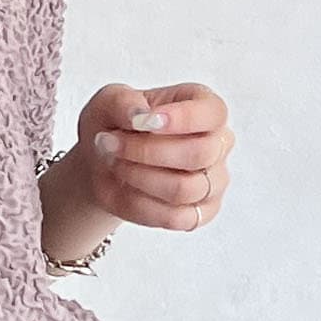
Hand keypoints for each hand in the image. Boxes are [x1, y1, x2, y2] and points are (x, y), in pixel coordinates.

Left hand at [77, 82, 234, 231]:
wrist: (102, 164)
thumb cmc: (114, 126)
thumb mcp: (107, 102)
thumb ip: (122, 102)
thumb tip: (140, 115)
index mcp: (205, 108)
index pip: (212, 113)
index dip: (180, 119)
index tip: (145, 122)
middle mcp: (218, 144)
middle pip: (198, 154)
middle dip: (146, 151)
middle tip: (111, 144)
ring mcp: (213, 181)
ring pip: (184, 189)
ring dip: (138, 178)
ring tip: (114, 164)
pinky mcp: (200, 213)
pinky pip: (176, 218)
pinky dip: (141, 206)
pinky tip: (125, 189)